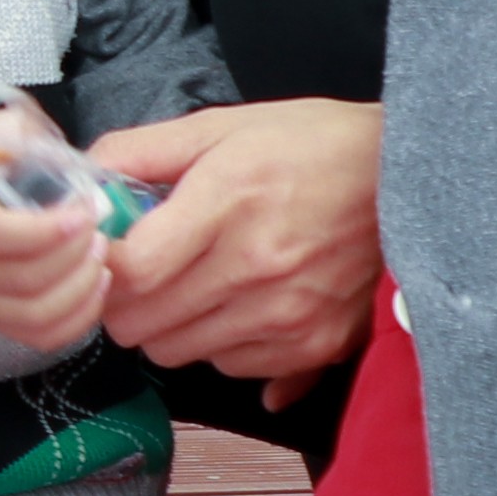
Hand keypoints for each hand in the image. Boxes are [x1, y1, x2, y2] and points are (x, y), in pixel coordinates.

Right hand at [0, 114, 126, 354]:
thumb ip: (11, 134)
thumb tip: (64, 156)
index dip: (50, 229)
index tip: (84, 207)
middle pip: (24, 281)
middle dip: (75, 254)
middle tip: (97, 222)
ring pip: (34, 317)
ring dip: (81, 290)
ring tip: (98, 253)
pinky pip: (36, 336)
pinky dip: (75, 319)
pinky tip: (91, 286)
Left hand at [97, 99, 385, 400]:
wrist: (410, 179)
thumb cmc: (312, 146)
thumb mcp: (221, 126)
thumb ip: (141, 151)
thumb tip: (86, 179)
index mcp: (227, 202)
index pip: (131, 273)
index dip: (105, 271)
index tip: (109, 256)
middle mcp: (257, 267)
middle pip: (145, 327)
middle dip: (130, 303)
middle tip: (148, 273)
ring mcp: (288, 314)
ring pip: (181, 354)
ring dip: (174, 326)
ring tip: (200, 283)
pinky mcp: (317, 346)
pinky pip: (233, 369)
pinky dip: (223, 344)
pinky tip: (241, 304)